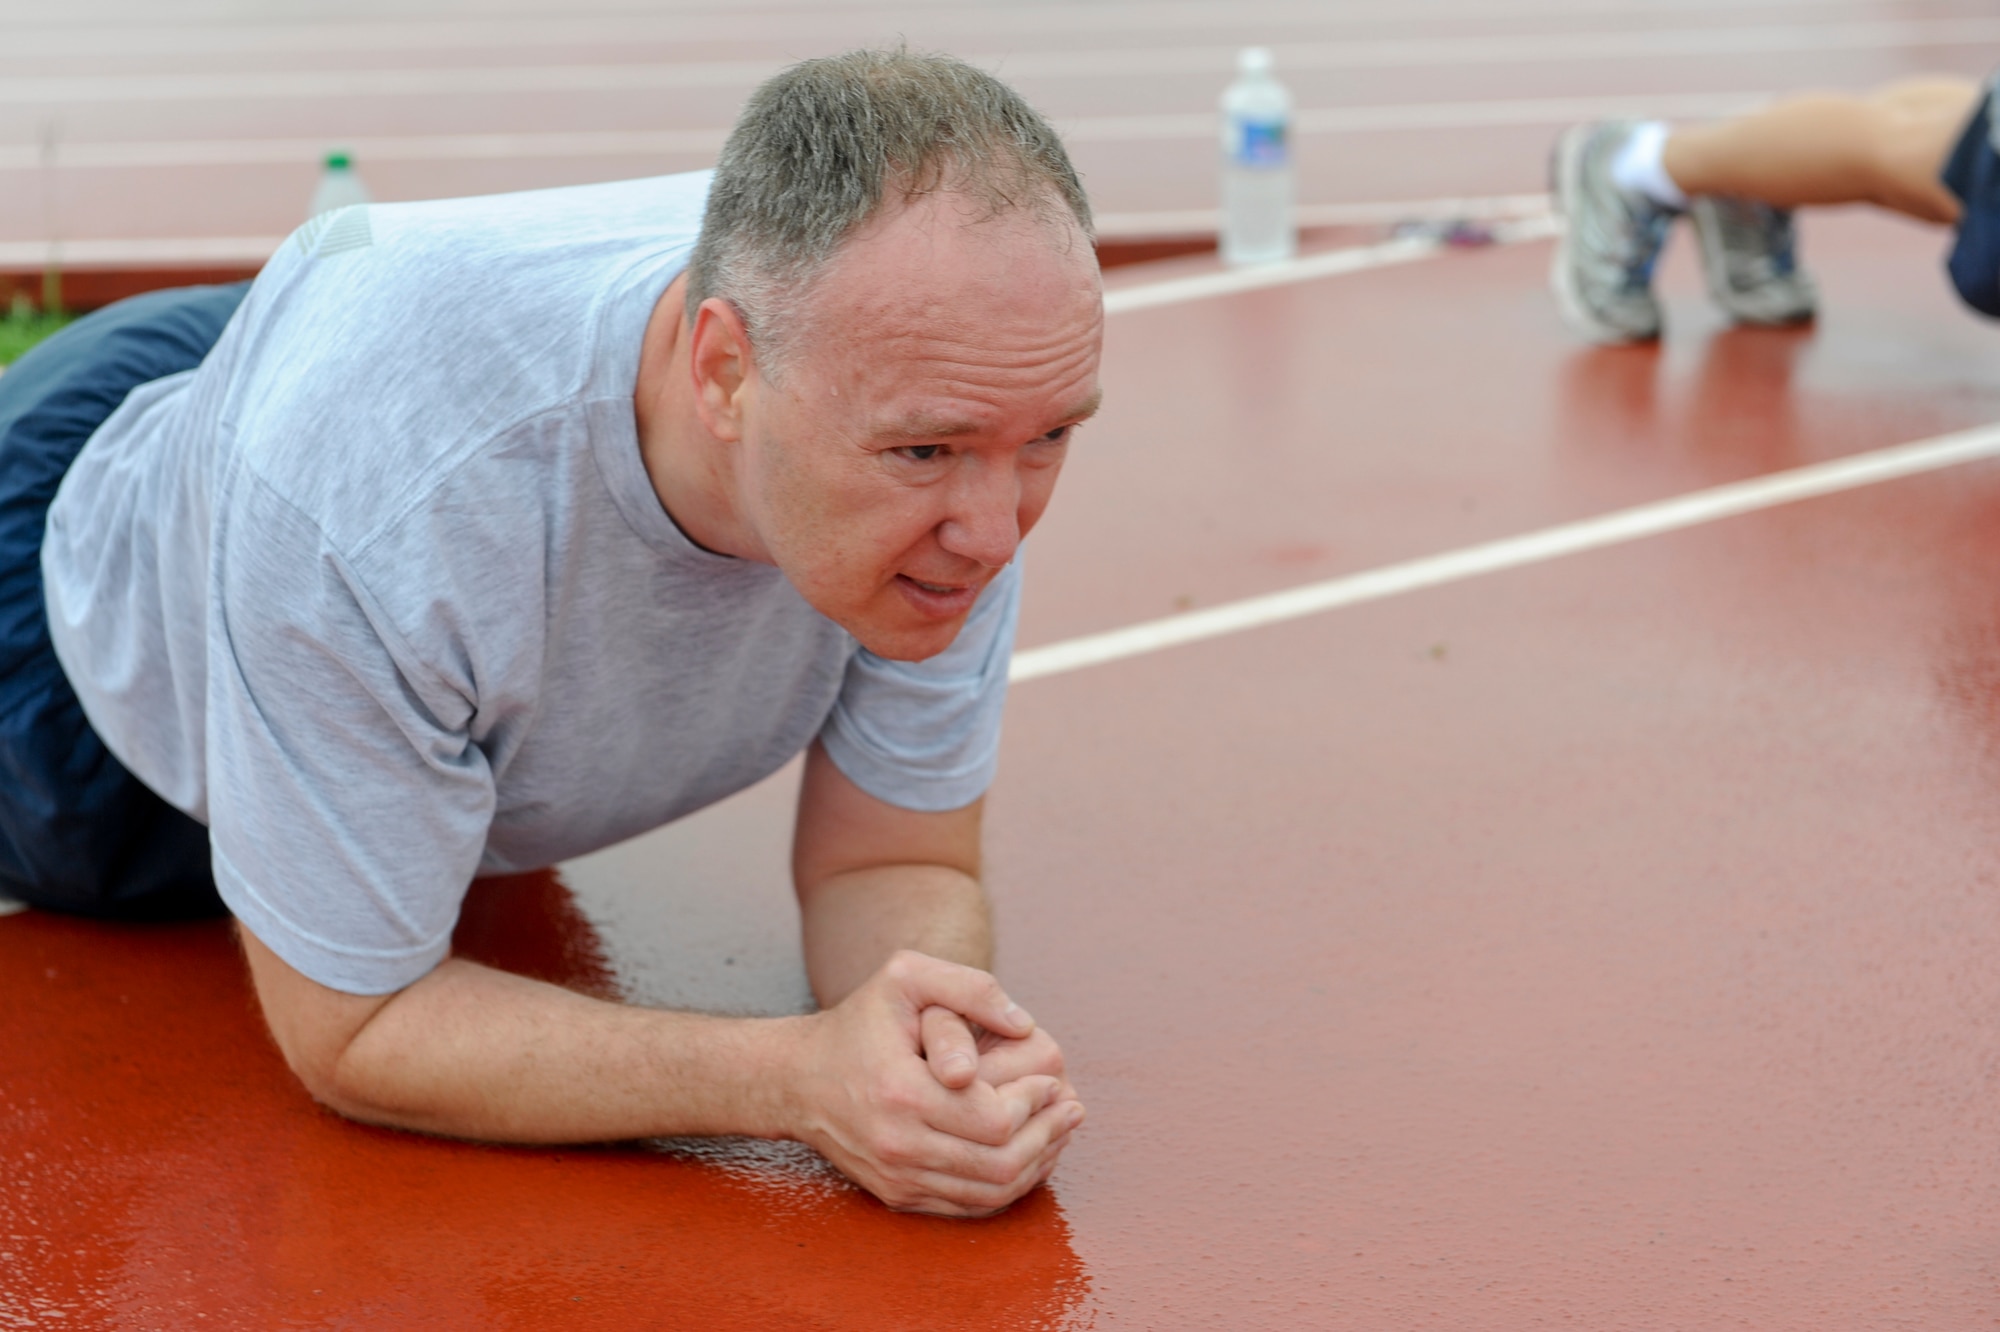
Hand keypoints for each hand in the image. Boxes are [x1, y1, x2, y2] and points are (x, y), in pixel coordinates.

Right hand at [789, 950, 1087, 1216]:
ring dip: (1037, 1164)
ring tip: (1059, 1132)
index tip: (1052, 1080)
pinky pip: (968, 1206)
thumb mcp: (906, 976)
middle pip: (1000, 1163)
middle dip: (1048, 1135)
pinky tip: (1029, 1157)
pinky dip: (1008, 1187)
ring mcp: (897, 1176)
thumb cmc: (859, 1020)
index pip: (995, 1119)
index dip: (1035, 1102)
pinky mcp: (897, 1195)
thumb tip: (1025, 1024)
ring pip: (989, 1192)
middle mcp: (898, 1145)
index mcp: (902, 1092)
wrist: (798, 1077)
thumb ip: (970, 986)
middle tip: (1072, 1109)